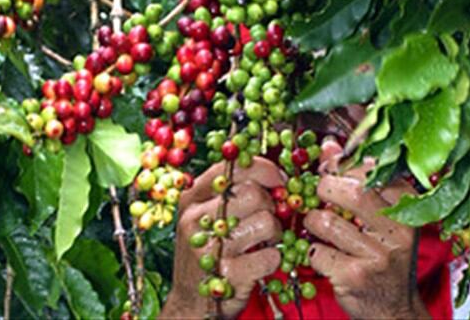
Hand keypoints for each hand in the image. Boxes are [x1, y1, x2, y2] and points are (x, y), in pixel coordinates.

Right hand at [161, 158, 284, 318]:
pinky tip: (261, 261)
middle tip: (269, 218)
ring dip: (275, 233)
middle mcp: (196, 219)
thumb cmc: (206, 251)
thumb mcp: (206, 216)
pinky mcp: (227, 274)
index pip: (233, 167)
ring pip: (266, 222)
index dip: (264, 170)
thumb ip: (232, 192)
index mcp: (192, 198)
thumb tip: (277, 177)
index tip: (279, 180)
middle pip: (253, 193)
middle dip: (271, 205)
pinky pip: (270, 256)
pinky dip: (274, 258)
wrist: (189, 302)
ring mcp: (210, 247)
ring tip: (265, 241)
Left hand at [303, 154, 428, 318]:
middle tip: (318, 194)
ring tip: (318, 226)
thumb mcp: (379, 216)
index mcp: (406, 207)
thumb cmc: (383, 255)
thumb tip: (329, 147)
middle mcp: (397, 230)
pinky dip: (312, 249)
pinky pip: (316, 250)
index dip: (342, 164)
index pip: (371, 170)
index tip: (329, 167)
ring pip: (327, 221)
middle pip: (350, 191)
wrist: (394, 310)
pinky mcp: (355, 276)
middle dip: (324, 187)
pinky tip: (323, 253)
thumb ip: (355, 178)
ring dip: (313, 220)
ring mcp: (377, 255)